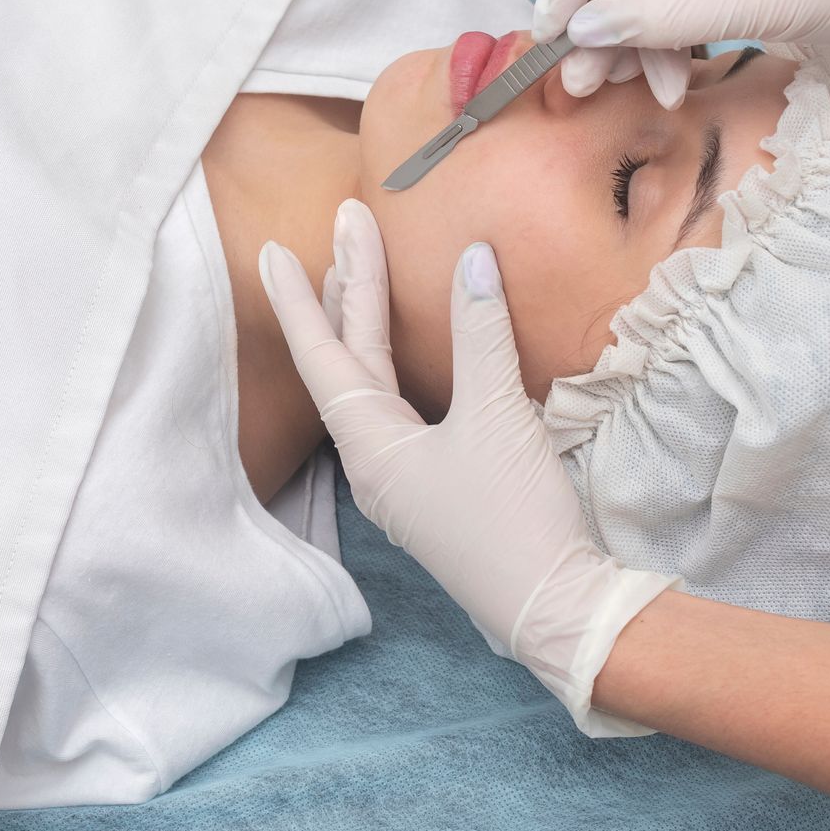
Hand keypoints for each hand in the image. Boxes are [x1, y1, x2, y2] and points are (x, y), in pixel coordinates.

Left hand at [259, 201, 674, 734]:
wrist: (557, 609)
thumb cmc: (513, 517)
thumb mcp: (496, 415)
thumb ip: (480, 333)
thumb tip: (473, 258)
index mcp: (371, 446)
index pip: (322, 355)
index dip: (299, 299)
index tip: (272, 249)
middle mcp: (376, 461)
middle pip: (350, 361)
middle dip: (348, 288)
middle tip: (345, 221)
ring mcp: (406, 478)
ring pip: (376, 385)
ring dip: (368, 326)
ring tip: (358, 272)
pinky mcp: (440, 487)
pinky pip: (405, 407)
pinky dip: (402, 363)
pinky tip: (415, 349)